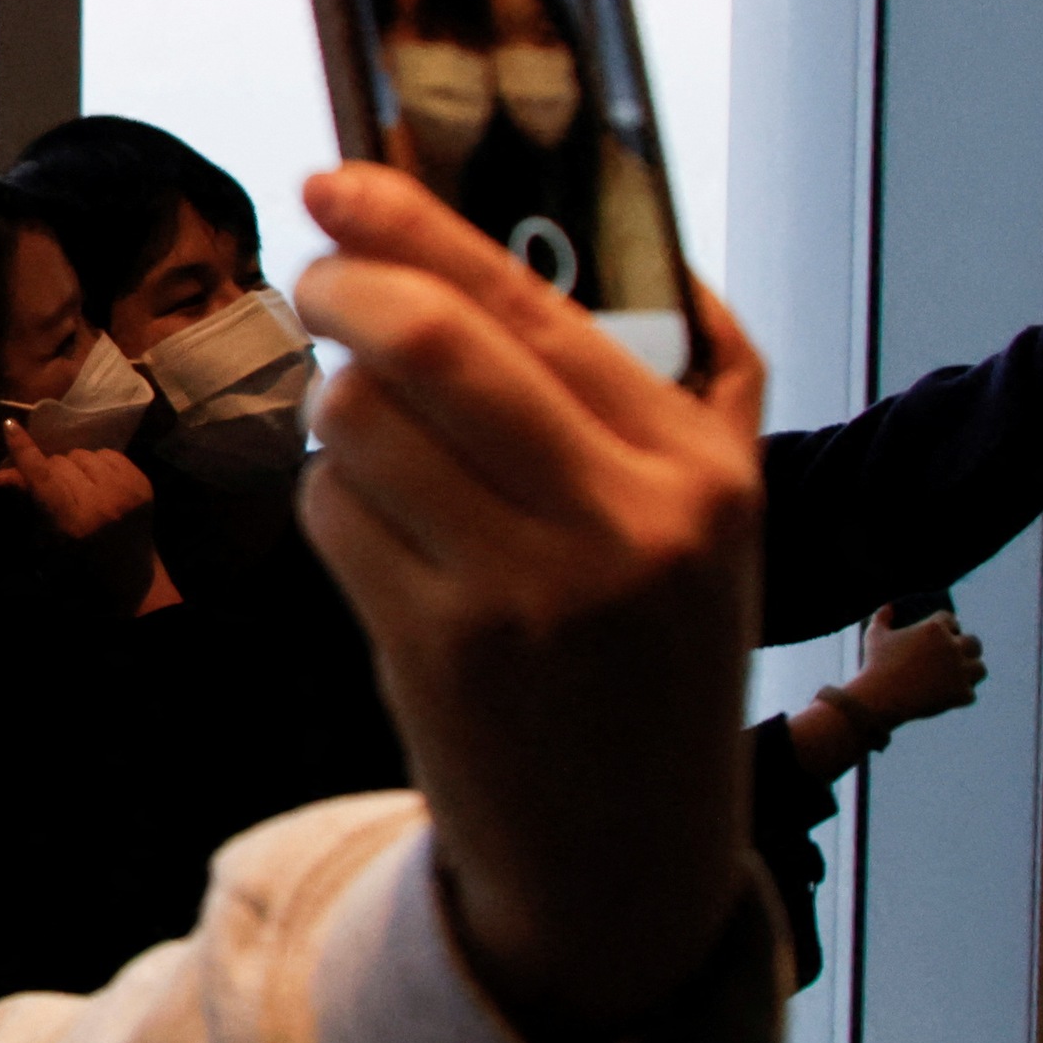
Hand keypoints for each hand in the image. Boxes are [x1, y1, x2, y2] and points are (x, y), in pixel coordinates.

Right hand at [0, 421, 156, 541]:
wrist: (130, 569)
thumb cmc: (82, 556)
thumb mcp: (50, 533)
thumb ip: (30, 497)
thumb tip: (0, 474)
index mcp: (75, 521)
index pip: (44, 476)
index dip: (25, 450)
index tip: (10, 425)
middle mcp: (102, 502)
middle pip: (61, 461)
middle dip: (54, 470)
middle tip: (58, 488)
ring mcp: (126, 490)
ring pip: (84, 453)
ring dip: (77, 466)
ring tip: (82, 486)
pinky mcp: (142, 481)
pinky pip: (107, 452)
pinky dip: (99, 463)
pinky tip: (101, 482)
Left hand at [288, 164, 764, 1042]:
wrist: (624, 862)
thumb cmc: (656, 659)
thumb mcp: (722, 522)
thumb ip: (698, 378)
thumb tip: (647, 229)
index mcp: (698, 471)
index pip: (535, 304)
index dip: (417, 224)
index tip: (341, 181)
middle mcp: (626, 524)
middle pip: (432, 342)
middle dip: (349, 283)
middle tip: (320, 273)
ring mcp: (528, 594)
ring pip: (361, 422)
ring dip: (339, 406)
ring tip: (378, 439)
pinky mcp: (439, 652)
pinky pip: (333, 515)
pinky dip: (332, 500)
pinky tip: (380, 533)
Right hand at [837, 604, 985, 733]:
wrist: (880, 697)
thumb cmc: (876, 664)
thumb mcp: (875, 636)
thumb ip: (882, 617)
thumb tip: (889, 607)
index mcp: (934, 628)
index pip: (951, 620)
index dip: (947, 627)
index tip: (942, 634)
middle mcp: (952, 646)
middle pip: (974, 643)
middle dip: (965, 648)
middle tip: (955, 656)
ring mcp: (959, 671)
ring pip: (979, 668)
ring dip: (969, 672)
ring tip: (958, 677)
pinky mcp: (961, 693)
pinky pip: (970, 693)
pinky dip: (960, 695)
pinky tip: (948, 697)